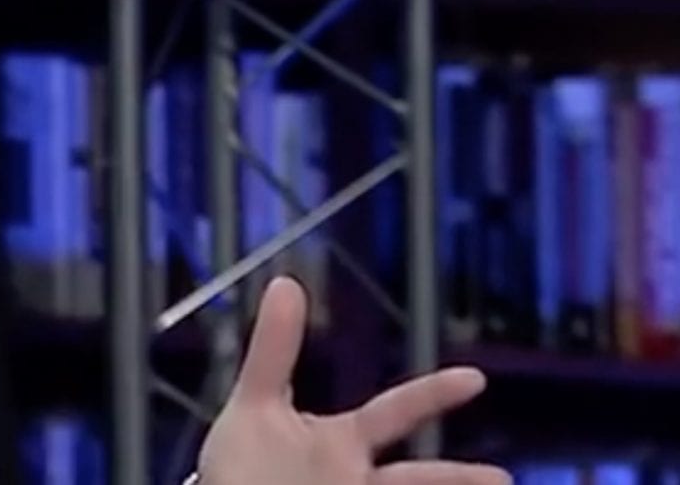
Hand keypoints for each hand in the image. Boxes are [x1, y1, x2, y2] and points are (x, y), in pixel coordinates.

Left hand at [195, 277, 508, 484]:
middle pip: (419, 476)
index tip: (476, 377)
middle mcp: (356, 474)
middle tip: (505, 477)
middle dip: (459, 478)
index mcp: (342, 440)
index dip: (435, 393)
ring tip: (497, 481)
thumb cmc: (241, 463)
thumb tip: (286, 281)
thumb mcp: (254, 404)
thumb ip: (274, 349)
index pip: (397, 411)